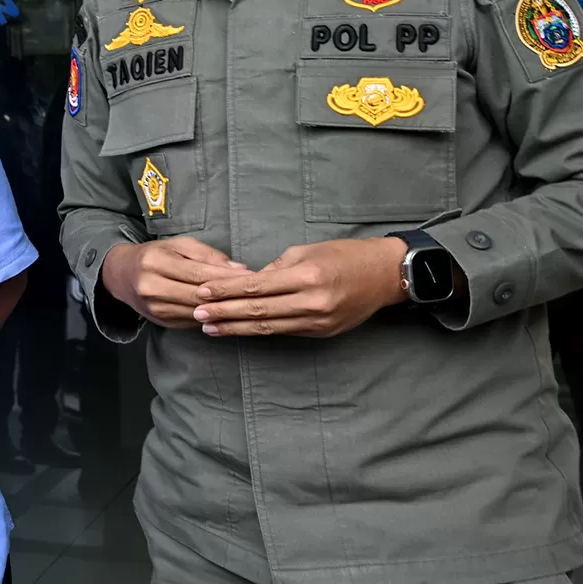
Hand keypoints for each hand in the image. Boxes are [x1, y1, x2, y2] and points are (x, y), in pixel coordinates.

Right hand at [100, 237, 245, 327]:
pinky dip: (213, 317)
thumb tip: (239, 269)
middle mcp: (151, 287)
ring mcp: (155, 308)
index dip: (227, 277)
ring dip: (224, 309)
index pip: (198, 273)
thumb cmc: (155, 255)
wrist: (122, 276)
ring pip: (198, 312)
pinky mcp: (162, 322)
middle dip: (229, 295)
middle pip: (199, 295)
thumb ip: (207, 255)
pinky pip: (193, 321)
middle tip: (256, 293)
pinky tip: (229, 312)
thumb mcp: (178, 245)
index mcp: (155, 262)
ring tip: (247, 303)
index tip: (253, 277)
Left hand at [190, 238, 406, 337]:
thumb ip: (276, 269)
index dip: (226, 291)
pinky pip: (285, 331)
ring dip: (236, 328)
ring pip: (269, 327)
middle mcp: (312, 302)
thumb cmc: (344, 255)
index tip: (202, 292)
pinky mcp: (323, 332)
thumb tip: (246, 281)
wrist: (385, 275)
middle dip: (224, 313)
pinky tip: (240, 330)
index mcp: (306, 276)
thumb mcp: (307, 251)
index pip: (257, 286)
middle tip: (198, 314)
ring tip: (211, 328)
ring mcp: (319, 321)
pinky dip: (260, 331)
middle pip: (259, 310)